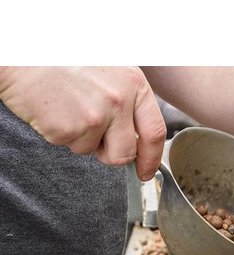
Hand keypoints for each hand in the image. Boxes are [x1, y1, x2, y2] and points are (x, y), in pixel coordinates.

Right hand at [0, 67, 165, 179]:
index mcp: (134, 84)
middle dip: (112, 155)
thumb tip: (139, 138)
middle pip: (125, 153)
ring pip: (93, 150)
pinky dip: (60, 132)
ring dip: (81, 138)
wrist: (22, 48)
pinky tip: (55, 108)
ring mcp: (93, 116)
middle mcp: (118, 101)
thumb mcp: (110, 69)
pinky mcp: (67, 128)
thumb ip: (129, 100)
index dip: (151, 158)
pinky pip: (69, 144)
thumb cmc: (65, 57)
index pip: (155, 133)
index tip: (146, 171)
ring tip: (69, 107)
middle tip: (96, 139)